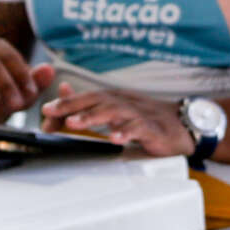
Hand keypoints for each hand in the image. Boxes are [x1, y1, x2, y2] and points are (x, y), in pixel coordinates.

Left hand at [42, 84, 195, 156]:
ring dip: (94, 117)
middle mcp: (125, 102)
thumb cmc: (146, 118)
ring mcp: (139, 114)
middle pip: (97, 100)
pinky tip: (115, 138)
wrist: (184, 125)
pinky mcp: (154, 129)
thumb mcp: (116, 109)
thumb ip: (88, 104)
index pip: (87, 97)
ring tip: (75, 124)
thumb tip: (62, 92)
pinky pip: (139, 129)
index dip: (66, 103)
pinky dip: (126, 132)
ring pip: (115, 112)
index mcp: (114, 98)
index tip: (46, 110)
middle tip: (53, 113)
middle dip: (74, 106)